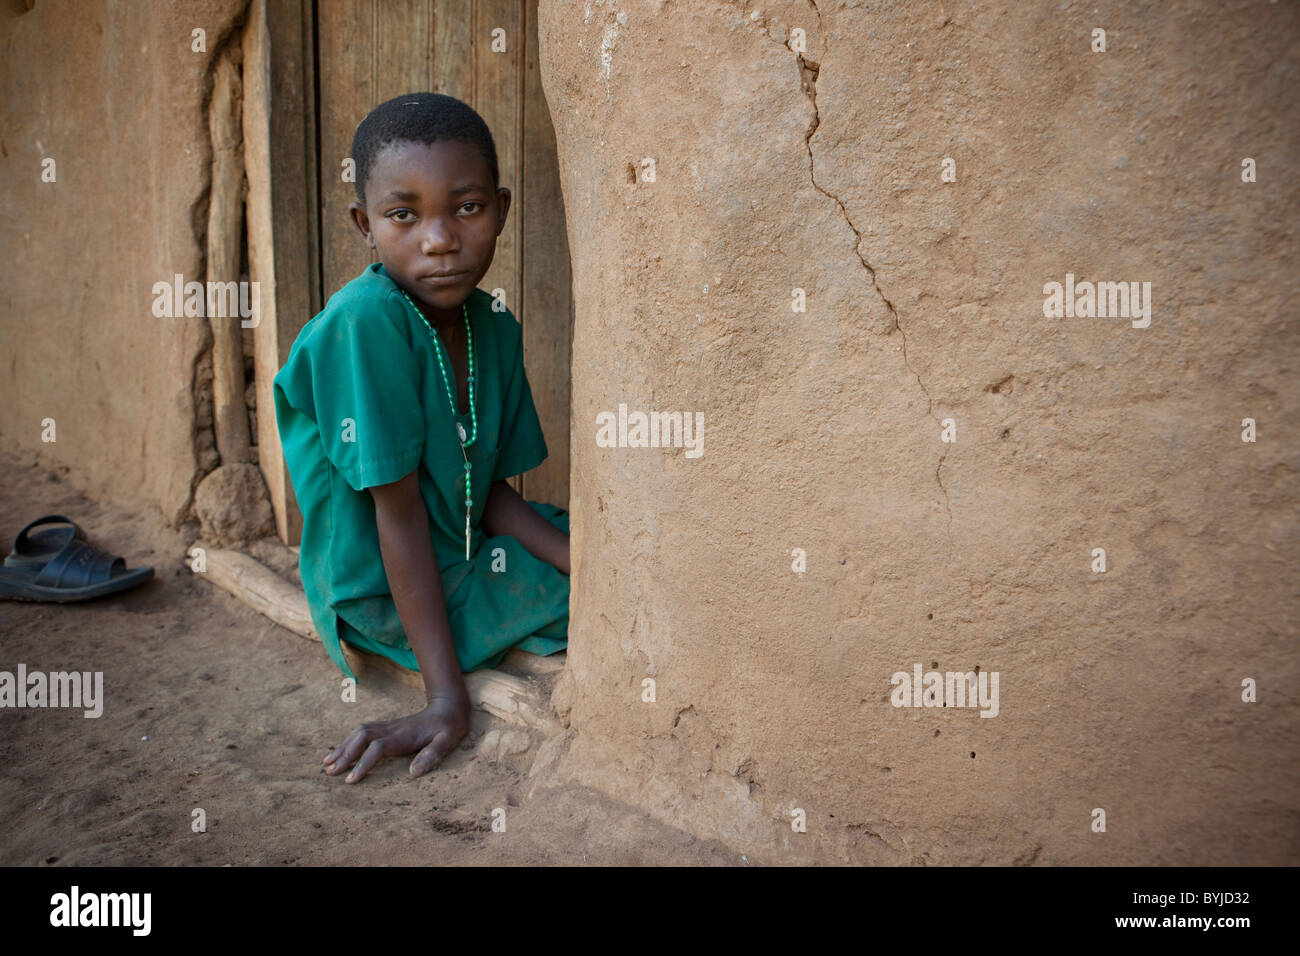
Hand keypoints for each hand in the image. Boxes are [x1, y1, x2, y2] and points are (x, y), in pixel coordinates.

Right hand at [323, 695, 470, 782]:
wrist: (448, 707)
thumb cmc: (449, 727)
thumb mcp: (447, 741)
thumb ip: (432, 755)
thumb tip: (413, 773)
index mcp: (403, 736)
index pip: (377, 749)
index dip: (363, 763)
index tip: (350, 780)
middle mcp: (392, 729)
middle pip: (362, 738)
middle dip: (344, 755)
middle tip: (329, 773)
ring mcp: (388, 726)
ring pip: (359, 733)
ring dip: (342, 747)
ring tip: (327, 764)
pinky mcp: (387, 727)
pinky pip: (362, 732)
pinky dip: (348, 741)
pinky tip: (340, 751)